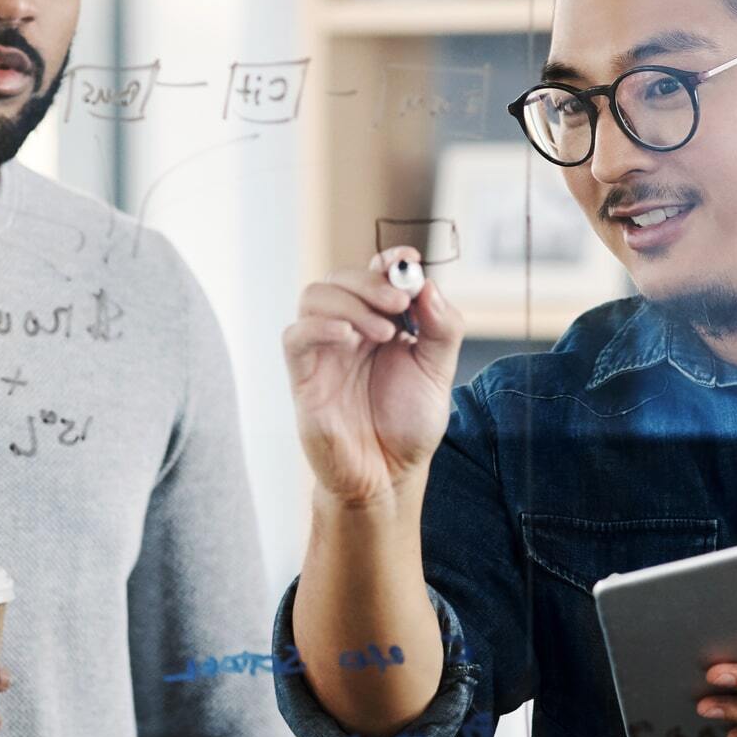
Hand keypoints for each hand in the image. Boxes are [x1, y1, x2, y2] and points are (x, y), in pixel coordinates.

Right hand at [282, 246, 462, 507]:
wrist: (387, 476)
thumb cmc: (408, 425)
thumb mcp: (438, 372)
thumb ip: (441, 328)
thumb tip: (428, 285)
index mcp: (378, 324)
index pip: (372, 275)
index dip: (387, 260)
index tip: (407, 260)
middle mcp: (347, 332)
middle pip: (340, 279)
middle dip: (370, 281)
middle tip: (399, 302)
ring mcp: (323, 352)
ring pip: (314, 297)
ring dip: (350, 303)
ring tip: (384, 331)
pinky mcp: (303, 377)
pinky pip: (295, 337)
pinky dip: (320, 327)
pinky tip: (350, 339)